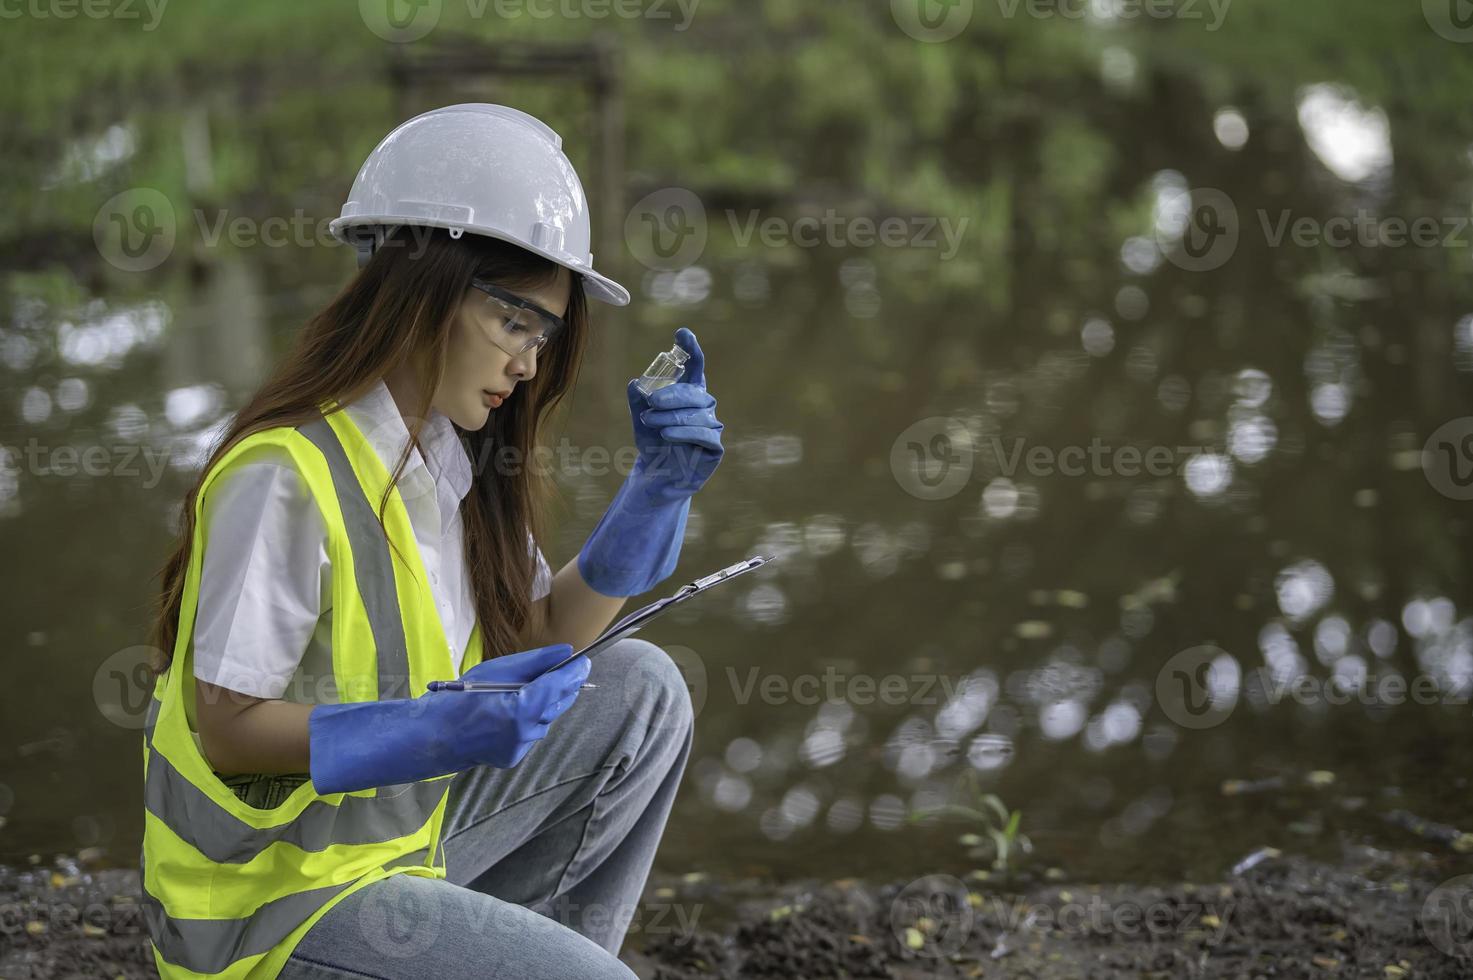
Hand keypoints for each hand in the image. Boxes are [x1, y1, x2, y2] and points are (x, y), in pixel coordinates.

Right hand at [308, 644, 590, 792]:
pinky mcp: (514, 757)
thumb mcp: (496, 670)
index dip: (575, 672)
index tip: (585, 661)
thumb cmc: (459, 696)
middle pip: (558, 704)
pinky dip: (531, 719)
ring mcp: (521, 747)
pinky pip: (531, 732)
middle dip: (565, 687)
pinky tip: (518, 709)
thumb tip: (566, 651)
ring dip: (547, 703)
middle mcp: (526, 731)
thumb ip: (534, 662)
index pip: (560, 685)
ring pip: (546, 719)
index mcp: (522, 707)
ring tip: (539, 687)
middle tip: (570, 670)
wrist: (432, 735)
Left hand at [627, 327, 723, 503]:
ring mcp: (712, 426)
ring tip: (650, 421)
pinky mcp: (715, 448)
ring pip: (697, 414)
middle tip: (651, 401)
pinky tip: (667, 434)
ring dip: (672, 417)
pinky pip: (704, 434)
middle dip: (672, 395)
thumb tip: (635, 383)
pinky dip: (685, 432)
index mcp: (689, 394)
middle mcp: (704, 407)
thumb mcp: (641, 420)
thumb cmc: (653, 444)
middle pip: (694, 393)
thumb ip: (638, 402)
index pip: (695, 367)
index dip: (691, 349)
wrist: (657, 477)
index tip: (682, 334)